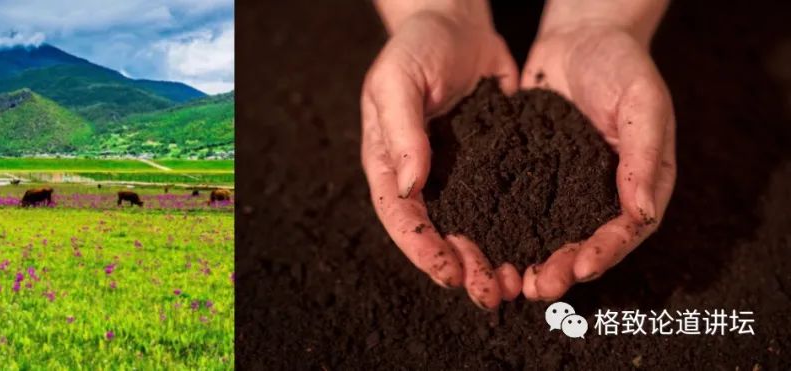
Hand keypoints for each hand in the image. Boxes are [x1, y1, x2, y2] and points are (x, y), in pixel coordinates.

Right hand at [361, 1, 521, 309]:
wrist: (454, 22)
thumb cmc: (416, 47)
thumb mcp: (398, 81)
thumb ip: (401, 131)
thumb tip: (408, 186)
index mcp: (386, 162)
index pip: (400, 216)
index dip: (421, 249)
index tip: (448, 272)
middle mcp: (420, 177)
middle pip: (436, 234)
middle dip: (462, 266)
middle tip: (489, 292)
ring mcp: (455, 174)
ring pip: (470, 227)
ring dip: (490, 258)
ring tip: (515, 284)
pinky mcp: (490, 165)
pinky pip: (502, 203)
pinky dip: (517, 228)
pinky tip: (540, 247)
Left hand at [519, 23, 675, 300]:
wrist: (579, 36)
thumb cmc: (623, 65)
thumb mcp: (643, 104)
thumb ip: (645, 157)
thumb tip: (642, 215)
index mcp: (637, 186)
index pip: (624, 232)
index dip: (604, 253)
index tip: (581, 269)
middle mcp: (598, 195)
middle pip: (582, 245)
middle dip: (560, 270)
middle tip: (535, 288)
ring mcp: (562, 188)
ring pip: (545, 235)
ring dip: (526, 259)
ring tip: (505, 279)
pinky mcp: (528, 176)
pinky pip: (514, 208)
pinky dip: (500, 229)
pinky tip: (479, 243)